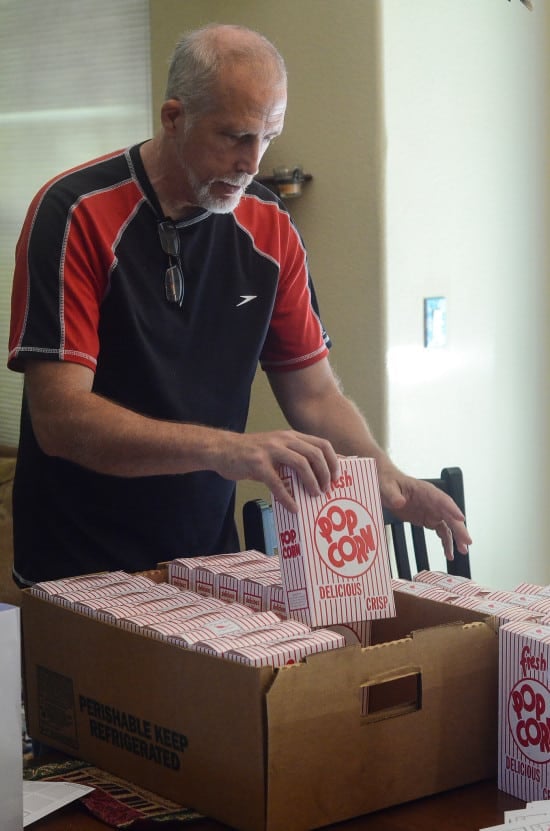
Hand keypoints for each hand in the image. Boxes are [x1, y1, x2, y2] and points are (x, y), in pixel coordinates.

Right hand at [213, 429, 339, 511]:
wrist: (222, 449)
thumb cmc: (251, 453)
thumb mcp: (276, 449)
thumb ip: (294, 458)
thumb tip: (316, 476)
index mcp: (291, 436)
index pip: (322, 444)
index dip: (334, 461)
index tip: (338, 478)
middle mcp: (283, 440)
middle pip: (315, 454)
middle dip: (325, 473)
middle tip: (327, 489)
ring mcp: (270, 450)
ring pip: (301, 464)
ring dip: (312, 482)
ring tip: (315, 495)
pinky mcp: (257, 464)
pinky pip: (277, 483)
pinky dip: (288, 498)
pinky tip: (293, 508)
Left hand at [377, 464, 471, 560]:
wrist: (386, 486)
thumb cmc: (389, 483)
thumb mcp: (388, 488)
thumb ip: (394, 495)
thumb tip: (399, 502)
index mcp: (426, 491)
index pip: (442, 499)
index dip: (452, 509)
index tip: (460, 518)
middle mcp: (434, 501)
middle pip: (450, 515)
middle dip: (459, 528)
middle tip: (467, 541)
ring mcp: (433, 511)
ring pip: (449, 525)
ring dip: (456, 538)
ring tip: (463, 551)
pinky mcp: (429, 519)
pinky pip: (441, 531)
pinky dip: (446, 542)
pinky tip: (449, 553)